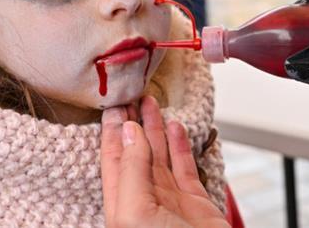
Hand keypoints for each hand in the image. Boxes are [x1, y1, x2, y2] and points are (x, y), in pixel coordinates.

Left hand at [101, 96, 228, 227]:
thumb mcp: (135, 212)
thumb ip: (131, 171)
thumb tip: (129, 132)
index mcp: (122, 206)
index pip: (112, 161)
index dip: (112, 132)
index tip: (114, 105)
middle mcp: (145, 200)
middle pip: (136, 153)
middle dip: (132, 123)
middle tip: (130, 95)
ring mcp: (171, 199)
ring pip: (160, 155)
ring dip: (155, 127)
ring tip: (150, 101)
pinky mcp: (195, 200)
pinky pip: (185, 165)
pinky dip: (180, 143)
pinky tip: (176, 125)